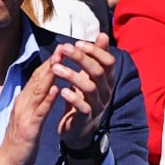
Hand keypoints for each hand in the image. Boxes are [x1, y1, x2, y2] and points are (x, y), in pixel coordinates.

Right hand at [0, 57, 59, 164]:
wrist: (7, 164)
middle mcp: (23, 104)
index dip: (50, 62)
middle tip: (65, 46)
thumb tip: (44, 90)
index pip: (37, 78)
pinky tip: (57, 89)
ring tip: (62, 59)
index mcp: (24, 101)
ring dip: (50, 74)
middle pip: (38, 79)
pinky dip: (48, 99)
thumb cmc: (20, 143)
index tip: (63, 49)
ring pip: (38, 90)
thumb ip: (35, 104)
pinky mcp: (29, 128)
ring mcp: (24, 115)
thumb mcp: (28, 119)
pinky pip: (40, 112)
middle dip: (52, 61)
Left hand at [51, 33, 116, 148]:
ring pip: (90, 88)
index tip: (78, 43)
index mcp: (107, 80)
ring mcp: (97, 106)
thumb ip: (96, 56)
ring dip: (72, 75)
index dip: (95, 51)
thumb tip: (103, 35)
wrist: (79, 129)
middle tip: (64, 48)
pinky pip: (83, 107)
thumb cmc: (84, 97)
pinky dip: (73, 98)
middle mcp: (106, 92)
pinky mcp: (86, 118)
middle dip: (81, 58)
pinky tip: (62, 90)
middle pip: (98, 72)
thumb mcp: (91, 76)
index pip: (108, 62)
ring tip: (56, 67)